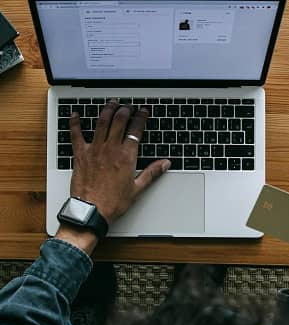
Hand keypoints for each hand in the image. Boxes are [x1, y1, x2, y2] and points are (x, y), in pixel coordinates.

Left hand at [69, 100, 169, 223]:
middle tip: (128, 106)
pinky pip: (76, 134)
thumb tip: (165, 164)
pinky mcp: (80, 155)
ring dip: (107, 110)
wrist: (91, 211)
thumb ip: (152, 173)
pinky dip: (75, 123)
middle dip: (125, 110)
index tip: (143, 112)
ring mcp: (94, 150)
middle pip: (119, 121)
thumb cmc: (113, 202)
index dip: (141, 118)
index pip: (136, 130)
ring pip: (101, 123)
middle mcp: (110, 149)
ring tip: (111, 103)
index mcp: (126, 157)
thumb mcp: (138, 188)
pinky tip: (75, 115)